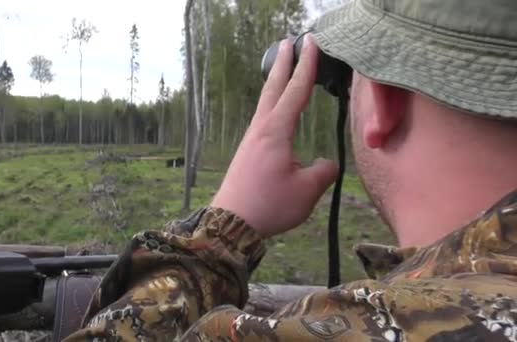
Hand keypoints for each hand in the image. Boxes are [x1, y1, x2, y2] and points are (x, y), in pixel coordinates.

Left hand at [211, 35, 337, 238]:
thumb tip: (327, 163)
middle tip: (288, 42)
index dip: (306, 67)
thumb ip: (323, 171)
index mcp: (275, 132)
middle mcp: (260, 130)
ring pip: (265, 103)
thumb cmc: (269, 205)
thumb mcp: (307, 191)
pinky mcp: (247, 152)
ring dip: (275, 82)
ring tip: (282, 70)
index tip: (312, 44)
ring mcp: (251, 140)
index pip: (295, 91)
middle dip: (282, 64)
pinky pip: (262, 118)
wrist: (231, 222)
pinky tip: (274, 111)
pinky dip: (271, 104)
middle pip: (273, 88)